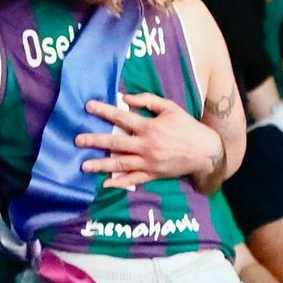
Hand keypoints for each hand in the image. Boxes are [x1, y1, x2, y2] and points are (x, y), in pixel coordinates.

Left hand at [77, 93, 222, 188]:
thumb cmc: (186, 126)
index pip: (122, 118)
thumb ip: (147, 101)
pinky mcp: (153, 174)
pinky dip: (119, 183)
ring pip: (121, 164)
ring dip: (101, 165)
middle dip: (95, 141)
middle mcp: (146, 146)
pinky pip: (134, 180)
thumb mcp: (170, 108)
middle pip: (116, 143)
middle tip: (77, 140)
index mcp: (149, 127)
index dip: (104, 111)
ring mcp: (149, 162)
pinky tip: (105, 184)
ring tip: (84, 166)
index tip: (88, 106)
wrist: (205, 151)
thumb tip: (126, 98)